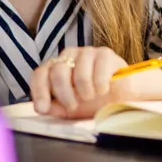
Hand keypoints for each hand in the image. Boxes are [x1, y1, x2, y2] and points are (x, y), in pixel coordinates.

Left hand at [29, 47, 161, 118]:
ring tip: (91, 97)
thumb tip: (41, 108)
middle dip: (64, 94)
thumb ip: (55, 107)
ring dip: (85, 91)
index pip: (40, 74)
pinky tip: (104, 90)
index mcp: (56, 68)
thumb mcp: (71, 109)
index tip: (42, 108)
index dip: (39, 91)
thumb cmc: (94, 101)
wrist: (122, 95)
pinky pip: (98, 71)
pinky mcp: (104, 53)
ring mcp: (87, 52)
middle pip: (57, 72)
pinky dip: (100, 85)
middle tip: (73, 106)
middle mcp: (69, 55)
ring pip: (78, 73)